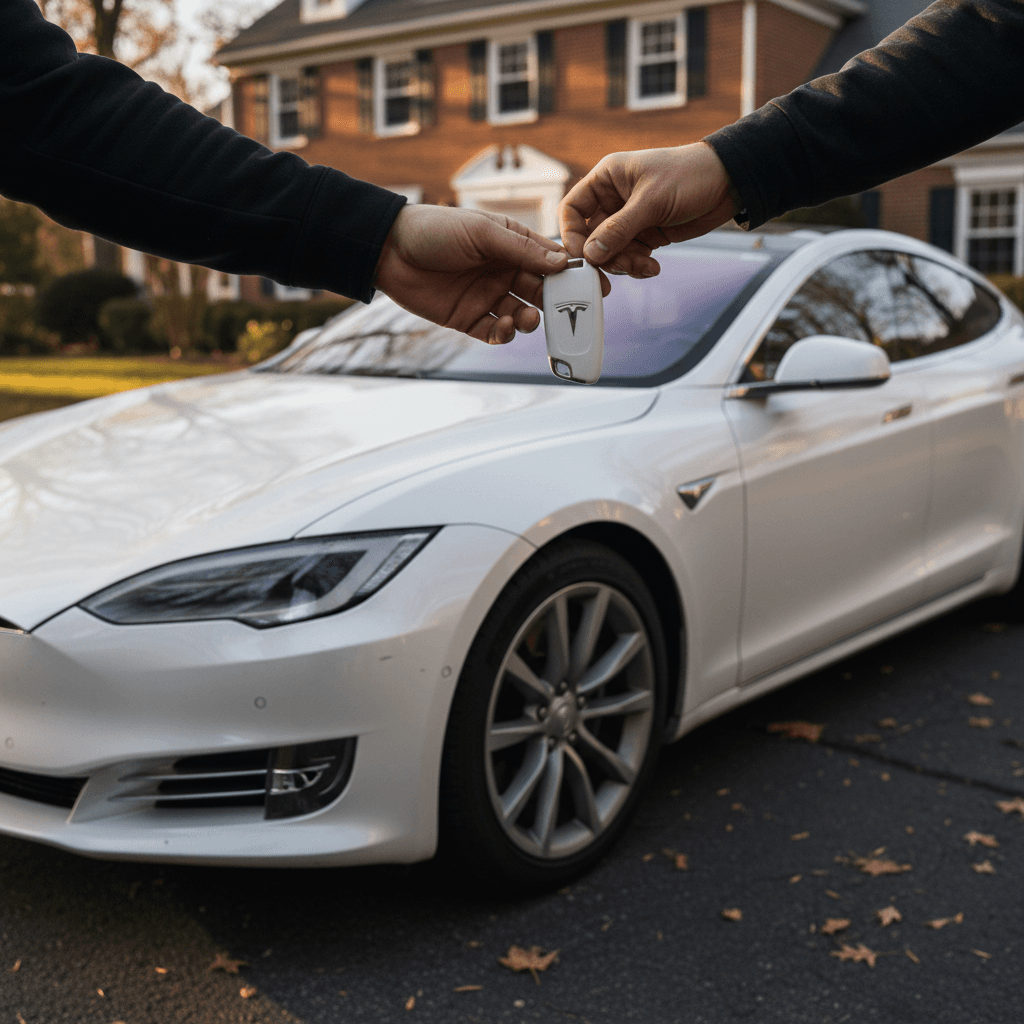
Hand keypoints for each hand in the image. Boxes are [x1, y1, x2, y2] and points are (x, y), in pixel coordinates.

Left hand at [374, 205, 570, 344]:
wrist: (388, 250)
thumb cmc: (434, 229)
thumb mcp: (482, 232)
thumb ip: (521, 249)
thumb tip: (561, 262)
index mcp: (510, 245)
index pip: (549, 261)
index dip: (571, 274)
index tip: (592, 287)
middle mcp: (502, 271)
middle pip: (539, 292)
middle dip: (553, 303)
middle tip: (564, 312)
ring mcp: (486, 296)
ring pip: (520, 315)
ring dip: (529, 320)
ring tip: (527, 319)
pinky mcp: (467, 318)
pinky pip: (494, 332)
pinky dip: (504, 334)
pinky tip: (506, 329)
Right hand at [558, 142, 739, 278]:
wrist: (729, 183)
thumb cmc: (691, 174)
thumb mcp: (651, 200)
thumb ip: (619, 229)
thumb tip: (590, 254)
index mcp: (607, 179)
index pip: (572, 209)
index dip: (571, 234)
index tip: (582, 256)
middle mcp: (613, 200)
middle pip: (589, 238)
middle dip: (603, 257)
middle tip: (616, 269)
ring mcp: (629, 220)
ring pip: (610, 253)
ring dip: (624, 264)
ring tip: (643, 265)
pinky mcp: (646, 235)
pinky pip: (630, 258)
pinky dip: (638, 267)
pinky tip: (652, 267)